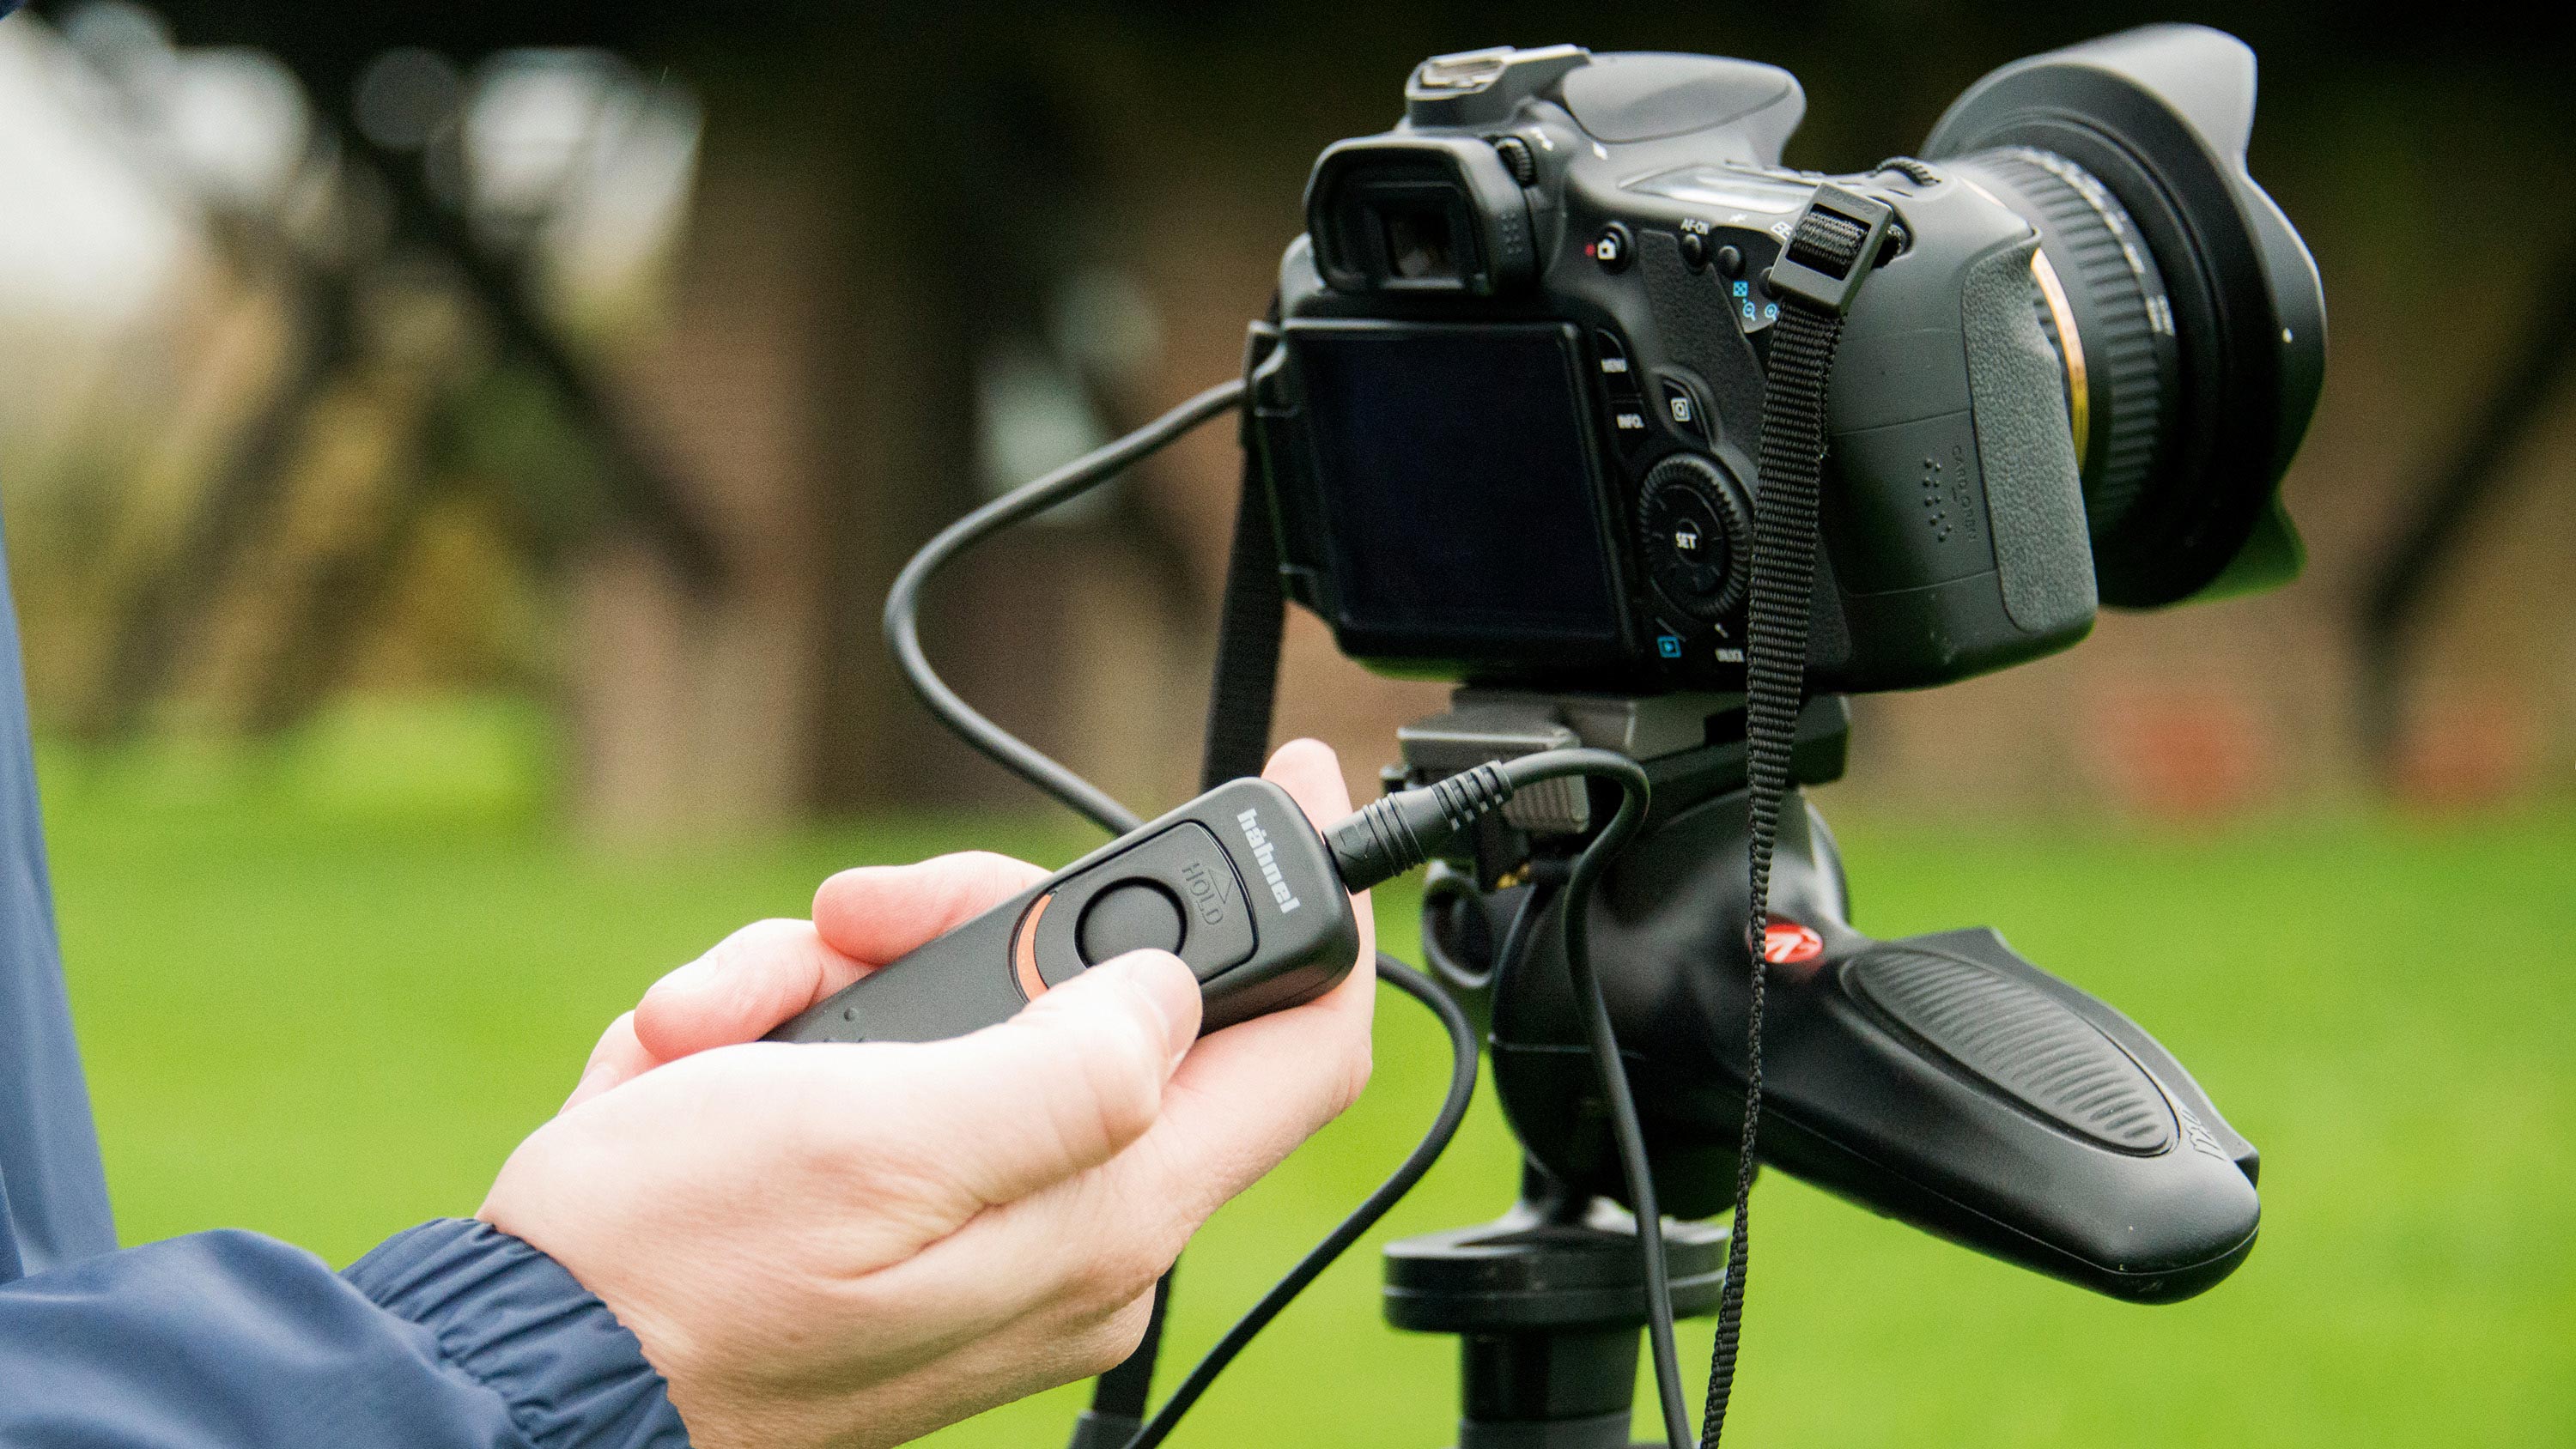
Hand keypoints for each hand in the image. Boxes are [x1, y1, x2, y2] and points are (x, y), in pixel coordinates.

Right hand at [479, 740, 1374, 1448]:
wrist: (522, 1363)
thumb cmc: (680, 1266)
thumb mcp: (878, 1139)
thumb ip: (1065, 1070)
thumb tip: (1169, 992)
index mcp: (1108, 1213)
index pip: (1302, 1050)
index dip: (1320, 903)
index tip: (1295, 777)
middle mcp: (1075, 1222)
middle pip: (1117, 992)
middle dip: (981, 920)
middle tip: (853, 921)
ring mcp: (987, 1214)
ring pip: (983, 1002)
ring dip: (842, 975)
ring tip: (720, 1029)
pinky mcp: (900, 1202)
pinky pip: (891, 1057)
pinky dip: (791, 1027)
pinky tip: (697, 1066)